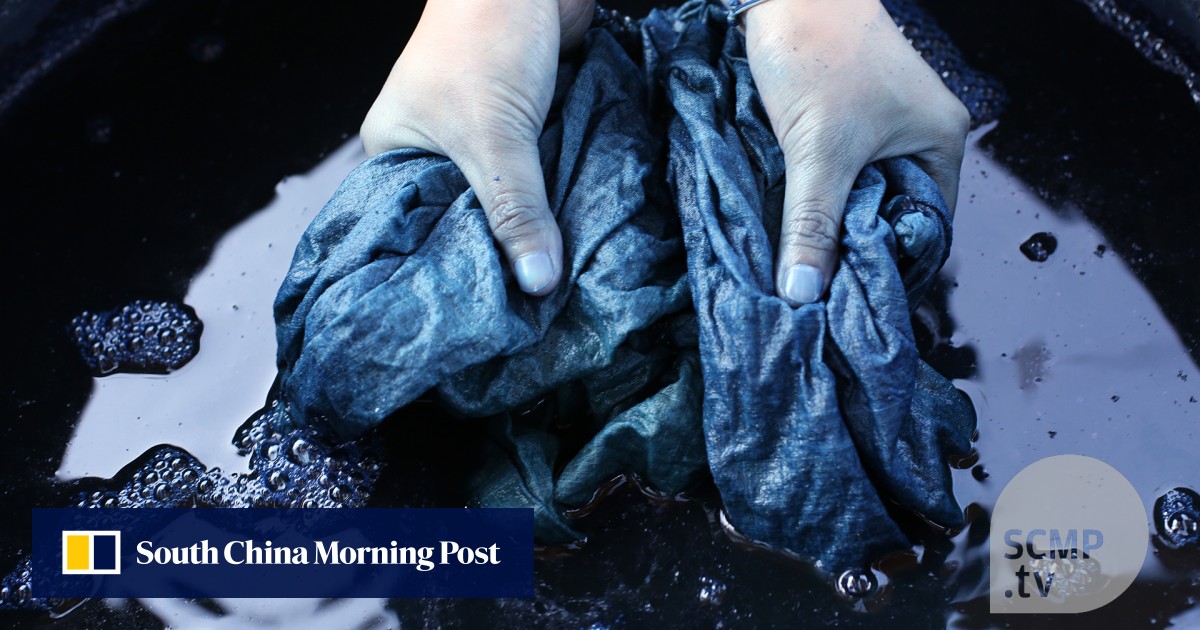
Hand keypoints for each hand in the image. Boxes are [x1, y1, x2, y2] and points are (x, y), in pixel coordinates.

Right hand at [360, 0, 593, 294]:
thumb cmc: (486, 36)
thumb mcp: (495, 137)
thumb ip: (517, 208)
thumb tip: (537, 280)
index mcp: (397, 153)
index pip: (414, 230)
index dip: (448, 268)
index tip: (481, 311)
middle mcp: (433, 148)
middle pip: (466, 219)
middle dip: (498, 249)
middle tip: (525, 303)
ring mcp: (479, 137)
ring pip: (506, 198)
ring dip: (532, 222)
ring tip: (552, 276)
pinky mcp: (522, 126)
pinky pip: (536, 174)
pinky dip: (553, 193)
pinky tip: (571, 230)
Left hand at [743, 0, 969, 304]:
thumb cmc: (818, 49)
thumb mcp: (818, 149)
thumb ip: (812, 222)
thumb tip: (805, 292)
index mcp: (940, 146)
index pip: (926, 231)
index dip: (891, 269)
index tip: (852, 303)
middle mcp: (918, 143)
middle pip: (892, 220)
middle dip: (856, 253)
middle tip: (819, 294)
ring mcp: (882, 133)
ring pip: (860, 201)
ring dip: (831, 228)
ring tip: (802, 267)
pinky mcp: (845, 126)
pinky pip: (837, 179)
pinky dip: (815, 201)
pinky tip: (792, 226)